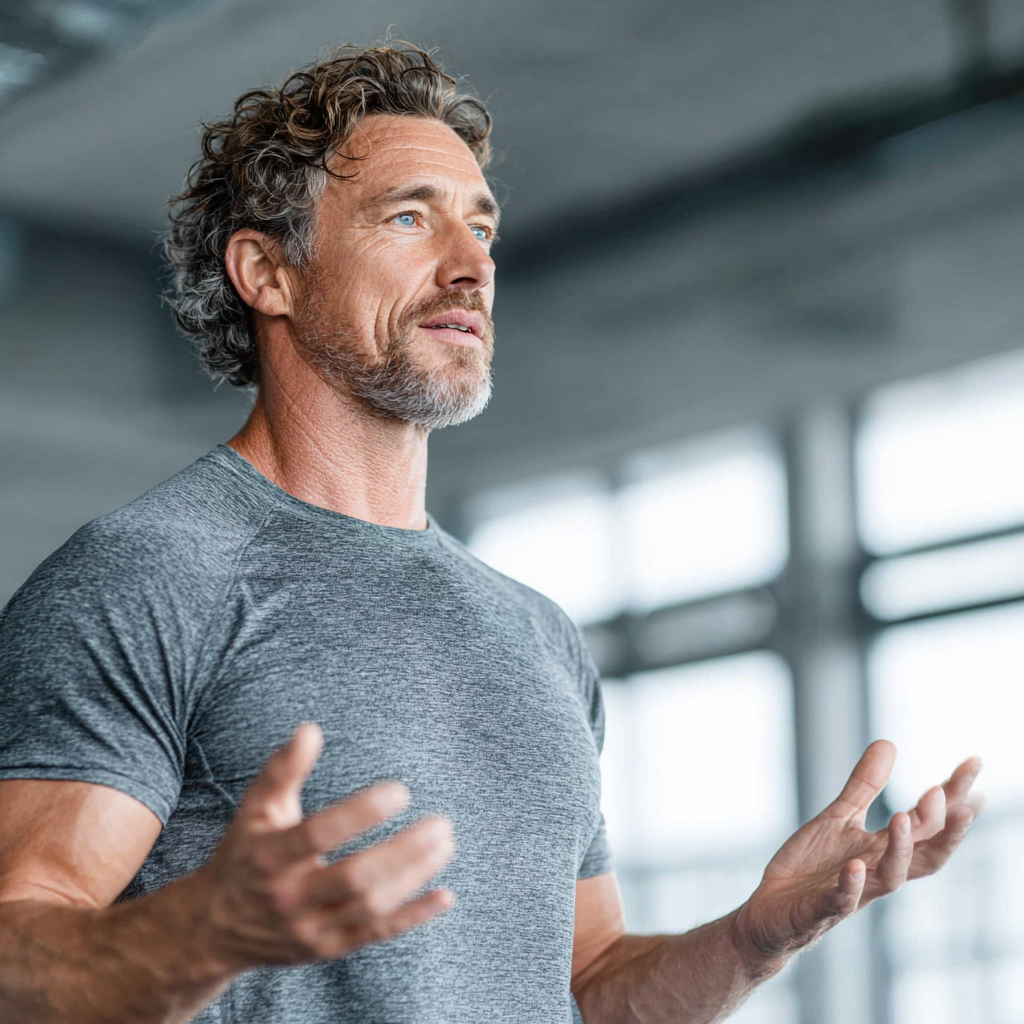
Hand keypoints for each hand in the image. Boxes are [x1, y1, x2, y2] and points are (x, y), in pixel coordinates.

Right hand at [193, 723, 453, 971]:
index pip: (317, 835)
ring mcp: (309, 929)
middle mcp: (288, 898)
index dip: (360, 813)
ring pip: (370, 907)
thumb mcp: (255, 808)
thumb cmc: (246, 852)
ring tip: (445, 843)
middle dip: (402, 851)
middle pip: (354, 878)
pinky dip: (412, 917)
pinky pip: (375, 935)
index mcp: (268, 857)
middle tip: (441, 823)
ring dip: (414, 877)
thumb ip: (283, 768)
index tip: (401, 790)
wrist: (216, 928)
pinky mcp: (328, 949)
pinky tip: (445, 895)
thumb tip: (310, 728)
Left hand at [732, 740, 983, 965]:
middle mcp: (876, 872)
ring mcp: (852, 892)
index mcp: (884, 850)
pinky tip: (852, 866)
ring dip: (900, 850)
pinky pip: (839, 901)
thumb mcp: (838, 818)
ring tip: (904, 816)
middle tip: (954, 798)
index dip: (953, 798)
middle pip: (925, 854)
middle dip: (945, 830)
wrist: (771, 911)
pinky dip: (848, 886)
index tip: (973, 764)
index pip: (929, 824)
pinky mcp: (820, 909)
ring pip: (890, 878)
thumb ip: (865, 786)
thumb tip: (889, 742)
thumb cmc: (811, 868)